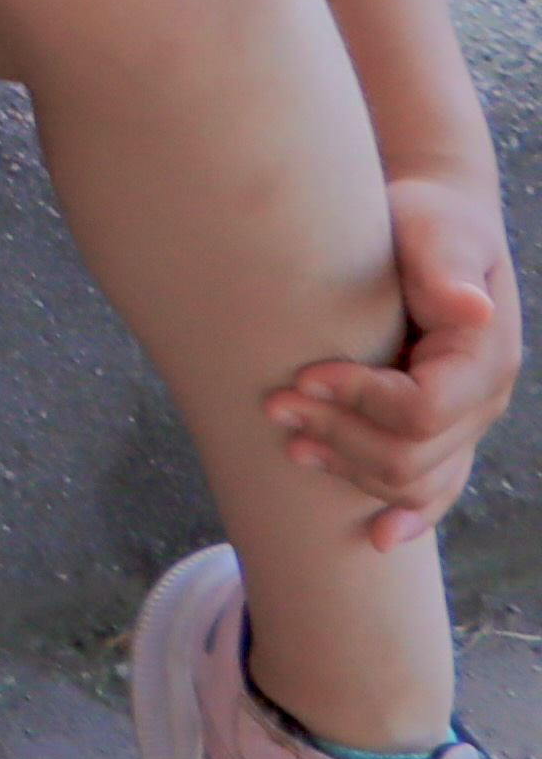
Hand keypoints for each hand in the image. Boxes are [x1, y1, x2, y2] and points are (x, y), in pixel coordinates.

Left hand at [264, 174, 515, 550]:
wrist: (428, 225)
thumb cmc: (427, 221)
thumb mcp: (436, 229)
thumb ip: (446, 267)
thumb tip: (469, 308)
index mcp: (484, 357)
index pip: (419, 411)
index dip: (357, 402)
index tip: (305, 376)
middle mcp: (481, 400)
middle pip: (409, 456)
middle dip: (338, 436)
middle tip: (274, 406)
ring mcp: (464, 421)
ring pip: (411, 479)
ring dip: (347, 468)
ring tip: (289, 441)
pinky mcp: (439, 427)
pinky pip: (433, 486)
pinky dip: (407, 512)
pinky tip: (377, 537)